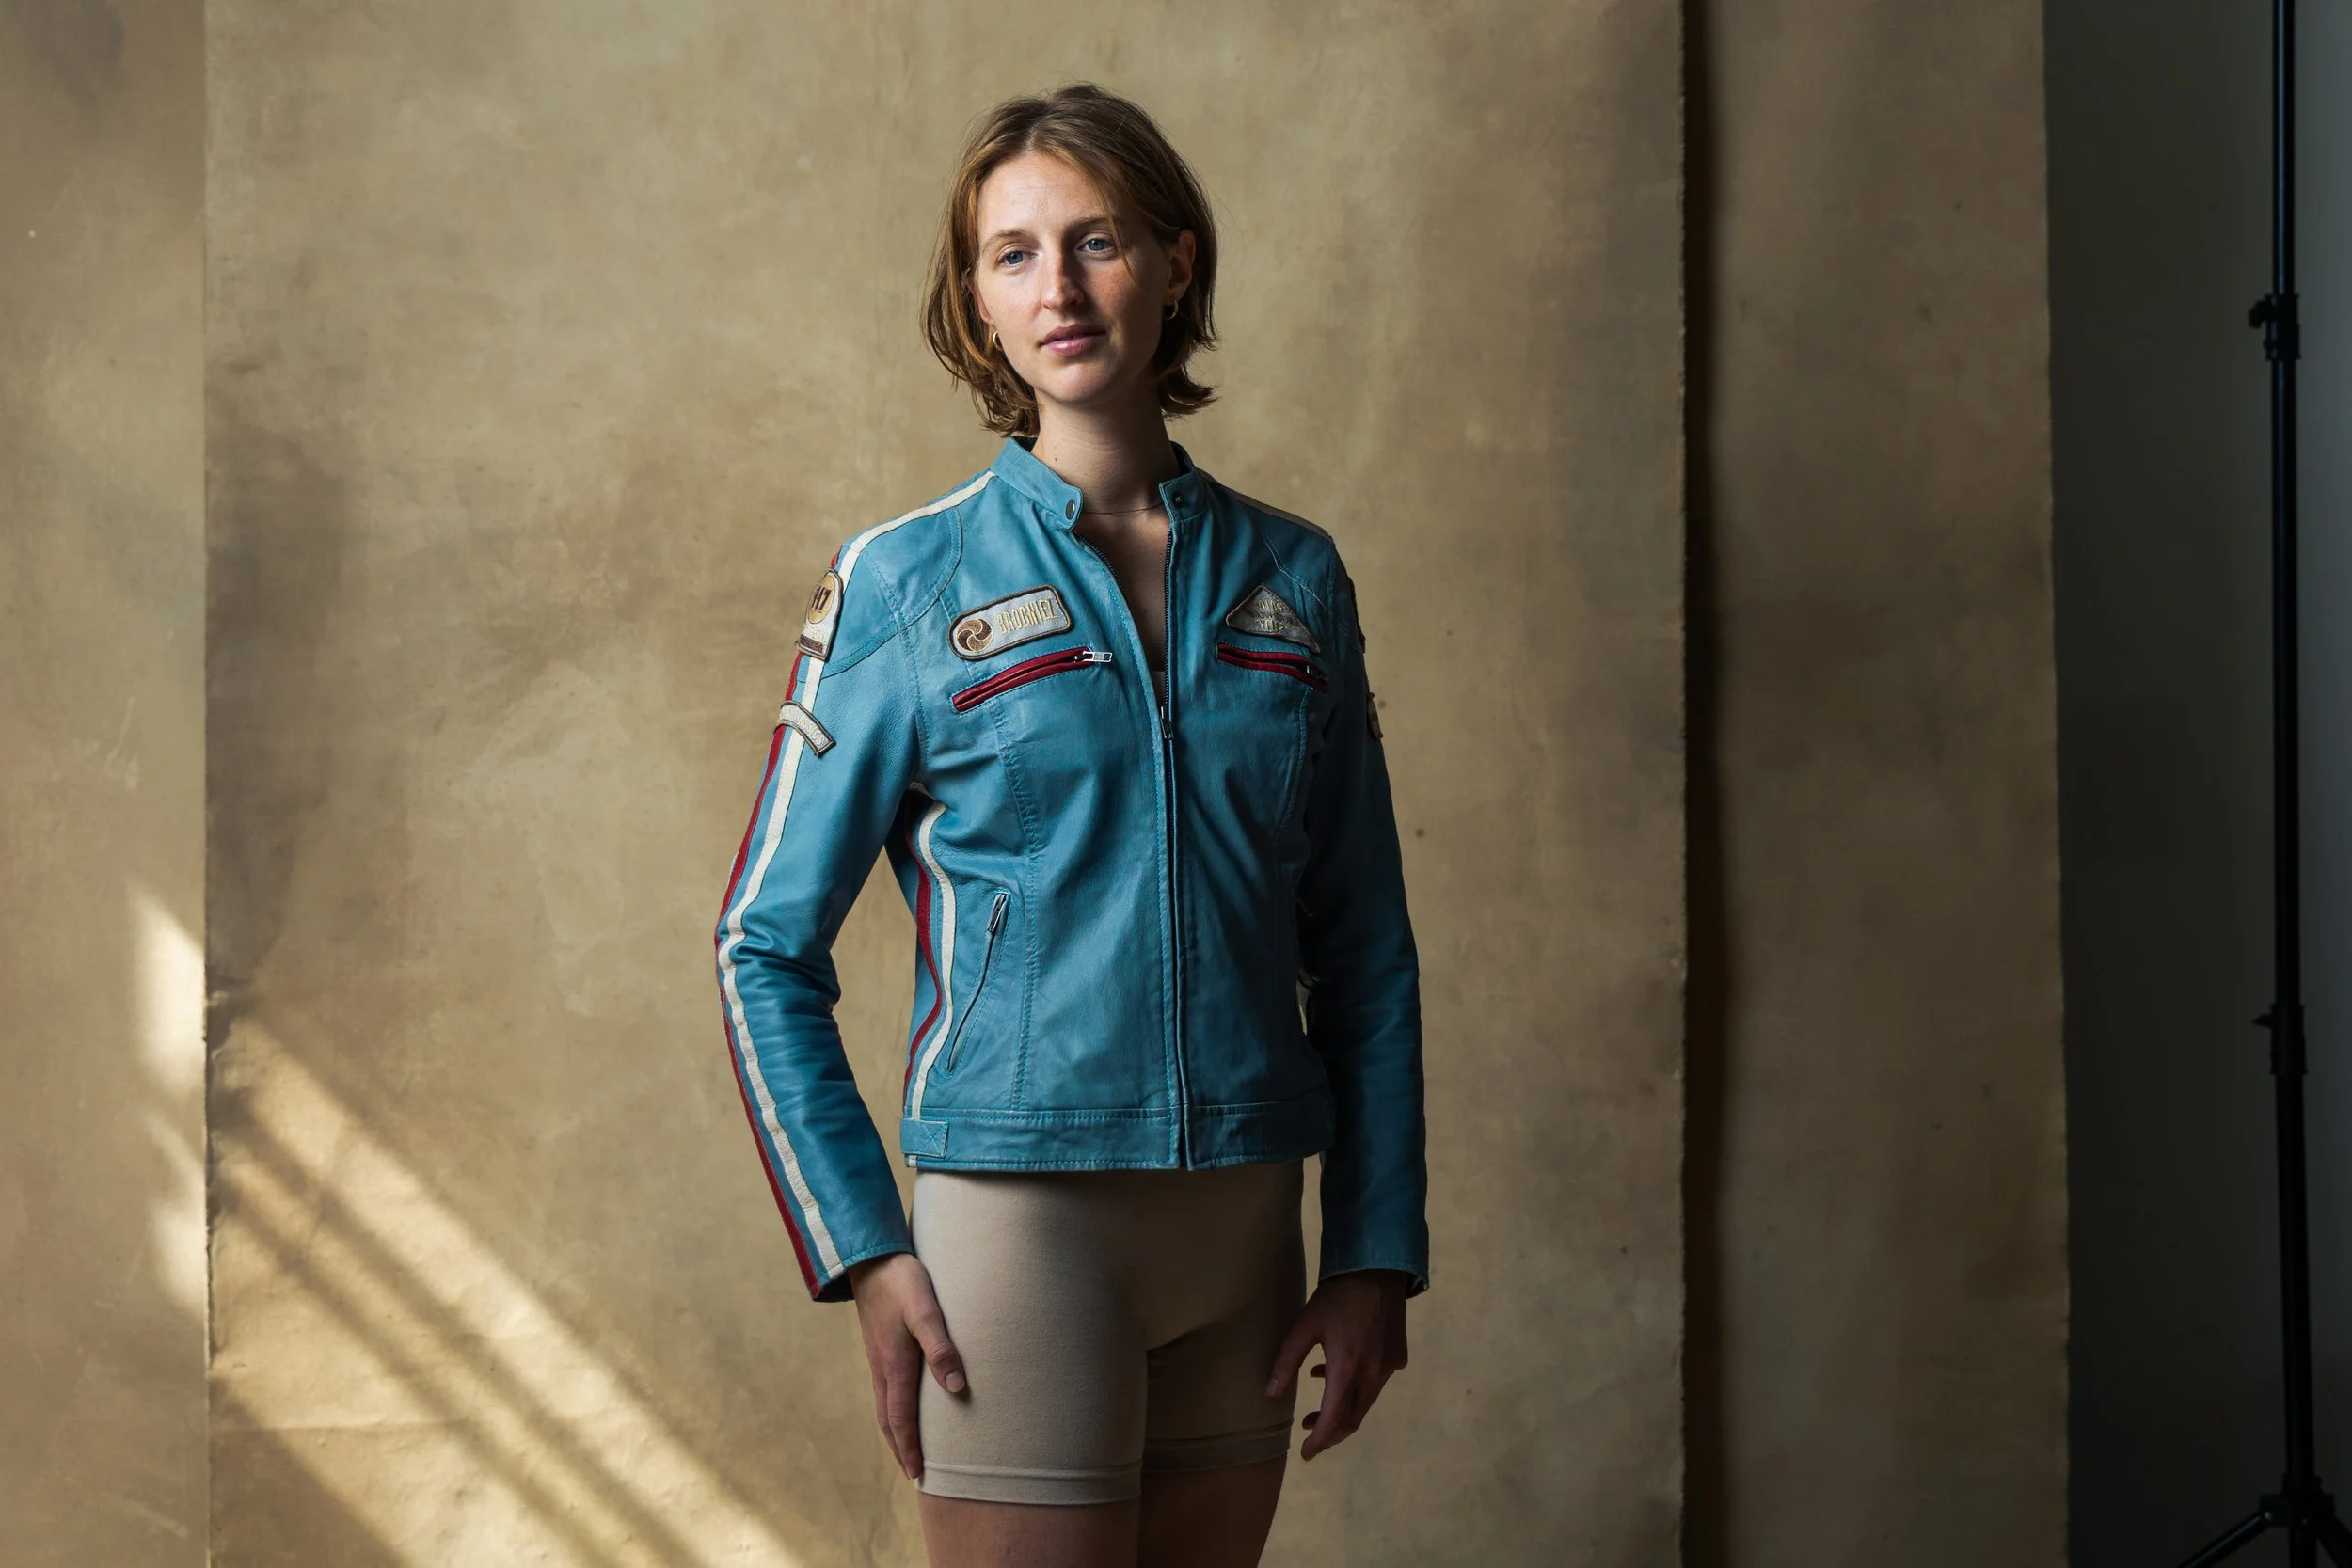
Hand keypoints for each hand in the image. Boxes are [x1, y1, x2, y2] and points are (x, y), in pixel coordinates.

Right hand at [847, 1251, 966, 1479]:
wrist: (870, 1258)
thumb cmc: (902, 1282)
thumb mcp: (926, 1311)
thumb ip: (940, 1347)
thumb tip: (956, 1387)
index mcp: (894, 1365)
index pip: (901, 1419)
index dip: (911, 1448)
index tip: (918, 1474)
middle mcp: (882, 1367)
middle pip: (889, 1420)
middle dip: (901, 1448)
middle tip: (914, 1473)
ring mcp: (877, 1358)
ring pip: (885, 1405)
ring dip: (896, 1431)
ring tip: (908, 1448)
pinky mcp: (879, 1347)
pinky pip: (884, 1389)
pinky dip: (893, 1409)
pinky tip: (902, 1405)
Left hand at [1264, 1268, 1411, 1460]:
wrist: (1380, 1270)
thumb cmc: (1337, 1296)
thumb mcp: (1305, 1325)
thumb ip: (1286, 1361)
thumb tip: (1271, 1393)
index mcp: (1347, 1370)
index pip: (1332, 1419)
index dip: (1318, 1440)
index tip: (1306, 1453)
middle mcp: (1372, 1376)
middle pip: (1351, 1419)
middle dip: (1329, 1433)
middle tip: (1309, 1434)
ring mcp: (1388, 1368)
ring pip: (1364, 1403)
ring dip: (1341, 1412)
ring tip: (1317, 1409)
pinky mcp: (1398, 1358)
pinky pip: (1375, 1385)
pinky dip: (1355, 1390)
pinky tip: (1336, 1375)